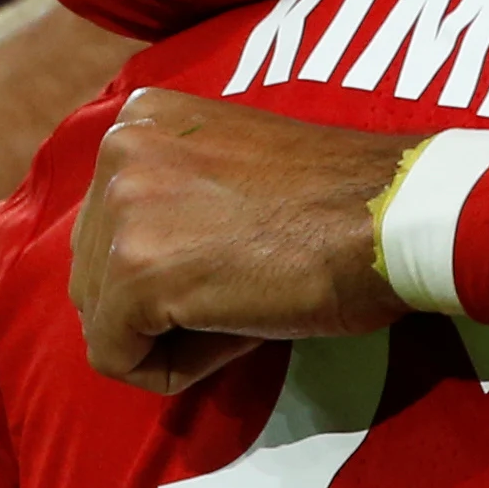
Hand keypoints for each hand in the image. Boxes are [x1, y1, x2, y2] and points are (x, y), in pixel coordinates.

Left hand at [69, 90, 417, 393]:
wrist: (394, 217)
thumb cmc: (339, 202)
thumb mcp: (229, 171)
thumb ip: (173, 198)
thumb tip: (137, 277)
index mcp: (140, 119)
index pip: (110, 227)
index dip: (172, 269)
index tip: (239, 265)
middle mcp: (117, 149)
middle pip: (94, 273)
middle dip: (159, 307)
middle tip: (244, 296)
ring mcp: (121, 209)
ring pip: (103, 319)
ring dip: (169, 336)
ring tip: (243, 312)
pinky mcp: (137, 273)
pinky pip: (118, 358)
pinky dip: (173, 369)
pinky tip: (237, 336)